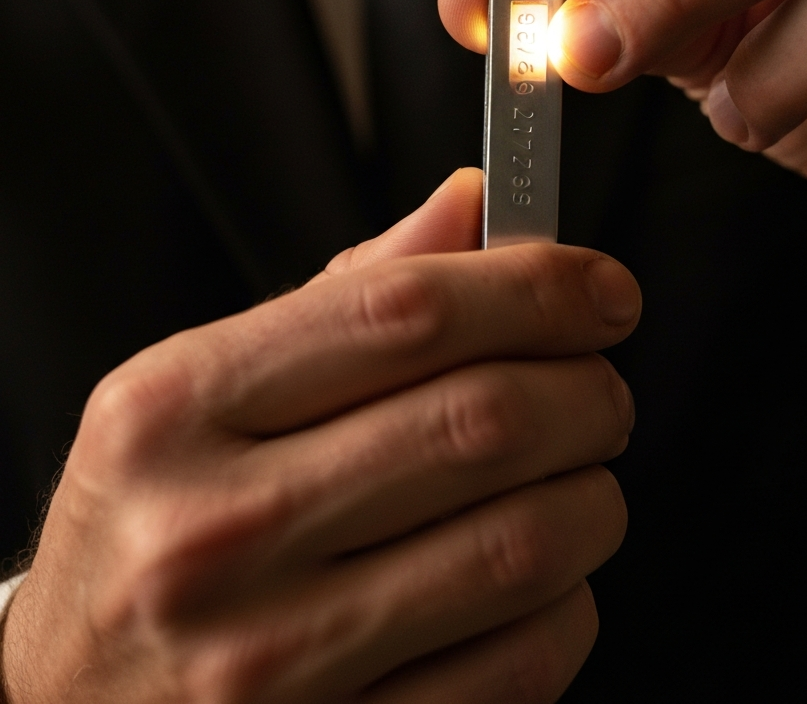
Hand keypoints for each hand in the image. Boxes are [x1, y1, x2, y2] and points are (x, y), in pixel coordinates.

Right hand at [1, 169, 639, 702]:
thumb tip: (471, 205)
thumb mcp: (202, 389)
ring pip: (527, 542)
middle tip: (598, 383)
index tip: (600, 290)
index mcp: (178, 410)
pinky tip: (538, 574)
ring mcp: (276, 658)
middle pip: (484, 420)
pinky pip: (525, 660)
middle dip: (587, 388)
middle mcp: (217, 533)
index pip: (406, 312)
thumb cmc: (150, 523)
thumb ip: (348, 293)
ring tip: (574, 475)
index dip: (536, 286)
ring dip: (593, 493)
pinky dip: (569, 600)